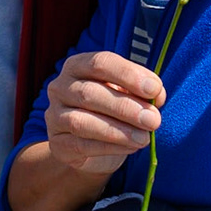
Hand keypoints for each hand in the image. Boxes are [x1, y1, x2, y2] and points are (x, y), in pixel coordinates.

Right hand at [43, 51, 165, 177]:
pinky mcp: (57, 144)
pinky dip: (109, 147)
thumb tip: (157, 95)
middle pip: (89, 93)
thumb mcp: (128, 94)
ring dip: (117, 131)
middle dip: (126, 107)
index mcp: (77, 66)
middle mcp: (60, 87)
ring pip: (81, 122)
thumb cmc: (112, 110)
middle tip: (154, 120)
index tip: (155, 89)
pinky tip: (130, 148)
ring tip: (144, 138)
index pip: (100, 63)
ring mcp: (54, 116)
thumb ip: (142, 91)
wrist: (93, 146)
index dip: (128, 74)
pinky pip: (80, 145)